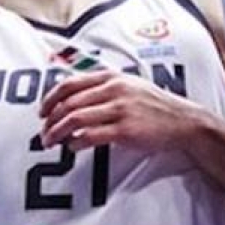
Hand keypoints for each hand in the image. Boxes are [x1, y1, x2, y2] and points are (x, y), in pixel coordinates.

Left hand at [40, 69, 201, 153]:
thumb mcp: (129, 85)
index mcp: (111, 77)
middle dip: (50, 120)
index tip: (42, 112)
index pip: (70, 84)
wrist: (182, 120)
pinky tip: (73, 147)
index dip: (50, 98)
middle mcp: (114, 89)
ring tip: (51, 142)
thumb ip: (103, 86)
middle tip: (43, 133)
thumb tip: (73, 99)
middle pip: (69, 103)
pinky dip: (76, 143)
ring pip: (75, 119)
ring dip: (57, 132)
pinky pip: (91, 136)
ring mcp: (120, 109)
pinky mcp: (125, 130)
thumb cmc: (154, 105)